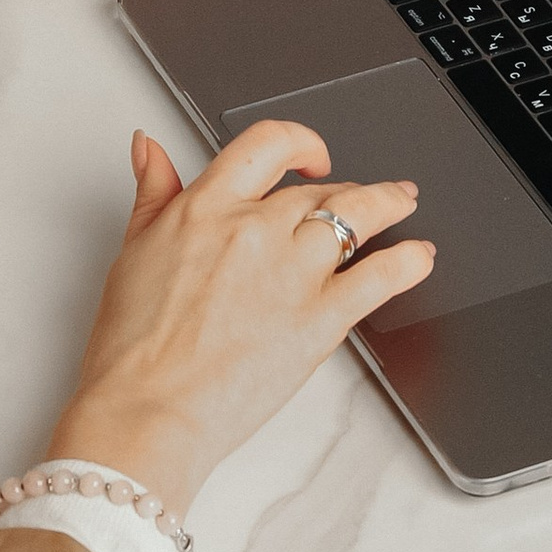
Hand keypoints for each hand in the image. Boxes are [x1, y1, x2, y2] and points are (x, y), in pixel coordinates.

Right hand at [50, 119, 435, 512]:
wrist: (146, 411)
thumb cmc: (132, 348)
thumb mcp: (134, 251)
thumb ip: (153, 192)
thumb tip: (150, 148)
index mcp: (208, 207)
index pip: (268, 144)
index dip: (301, 140)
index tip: (313, 155)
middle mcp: (255, 229)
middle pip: (318, 189)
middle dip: (345, 189)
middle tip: (361, 196)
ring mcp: (293, 273)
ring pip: (357, 217)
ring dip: (389, 205)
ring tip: (403, 203)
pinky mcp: (320, 320)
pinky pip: (380, 277)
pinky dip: (408, 262)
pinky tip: (420, 256)